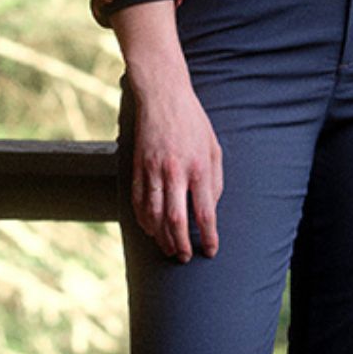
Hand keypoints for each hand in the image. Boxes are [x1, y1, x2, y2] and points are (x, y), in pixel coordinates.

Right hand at [112, 0, 223, 262]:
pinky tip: (150, 230)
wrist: (163, 95)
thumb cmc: (193, 122)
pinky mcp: (137, 167)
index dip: (209, 236)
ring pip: (153, 215)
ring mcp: (153, 170)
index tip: (211, 250)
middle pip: (176, 220)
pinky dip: (143, 221)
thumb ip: (215, 180)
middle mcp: (176, 172)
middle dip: (181, 244)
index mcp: (199, 167)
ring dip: (161, 237)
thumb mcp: (214, 148)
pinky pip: (138, 201)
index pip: (205, 212)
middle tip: (184, 258)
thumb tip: (210, 209)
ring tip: (168, 249)